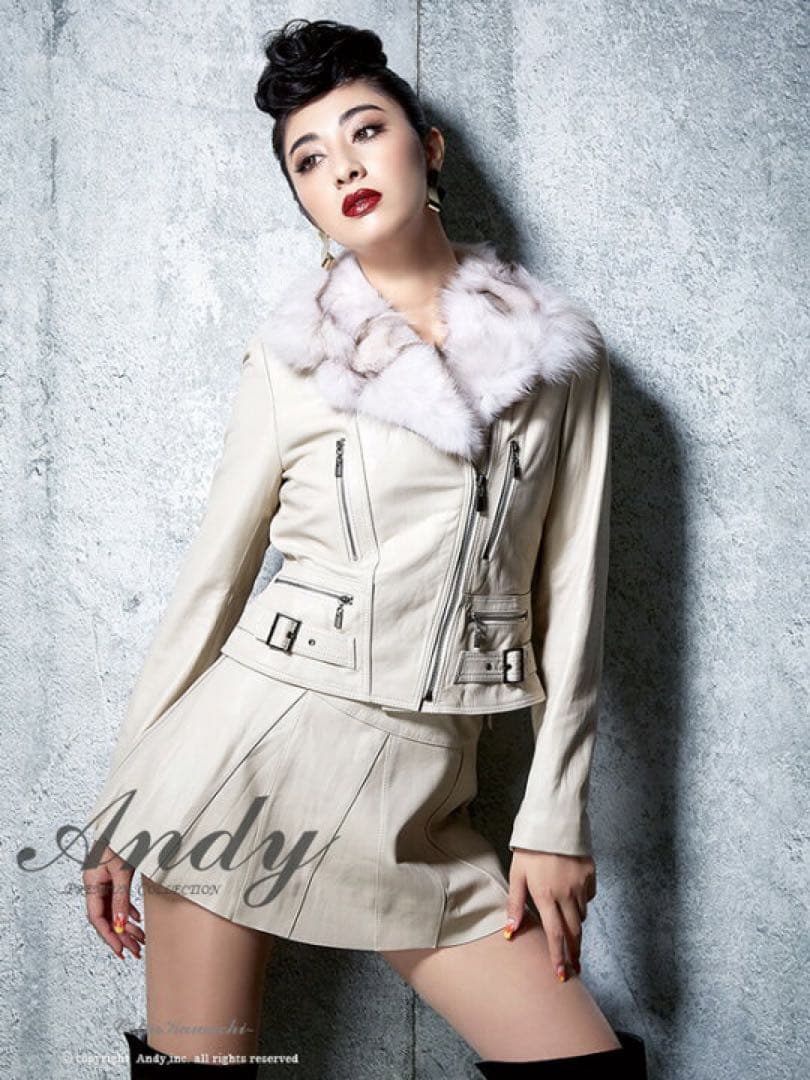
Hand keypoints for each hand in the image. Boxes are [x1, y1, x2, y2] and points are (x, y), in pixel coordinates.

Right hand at [83, 845, 144, 959]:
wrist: (126, 820)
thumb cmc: (122, 840)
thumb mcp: (122, 871)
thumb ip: (121, 898)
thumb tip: (122, 926)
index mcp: (92, 883)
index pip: (97, 917)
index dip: (109, 936)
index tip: (120, 950)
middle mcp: (96, 884)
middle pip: (106, 917)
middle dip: (121, 936)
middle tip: (134, 953)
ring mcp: (104, 880)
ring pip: (114, 910)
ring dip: (127, 926)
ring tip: (140, 941)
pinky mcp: (114, 876)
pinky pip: (118, 899)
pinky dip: (128, 910)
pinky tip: (137, 921)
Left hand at [505, 848, 595, 980]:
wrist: (554, 821)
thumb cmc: (530, 849)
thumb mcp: (517, 875)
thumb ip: (515, 904)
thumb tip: (510, 932)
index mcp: (546, 896)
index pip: (555, 935)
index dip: (558, 957)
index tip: (562, 974)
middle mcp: (566, 894)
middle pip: (574, 932)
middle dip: (574, 952)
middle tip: (575, 967)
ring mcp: (581, 885)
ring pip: (582, 915)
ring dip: (576, 926)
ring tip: (569, 928)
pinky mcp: (591, 875)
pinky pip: (589, 897)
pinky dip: (582, 902)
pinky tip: (574, 897)